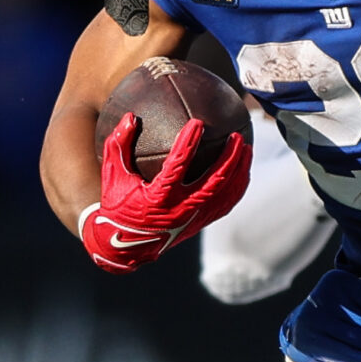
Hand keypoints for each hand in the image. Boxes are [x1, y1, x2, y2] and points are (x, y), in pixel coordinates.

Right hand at [77, 112, 251, 273]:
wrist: (125, 245)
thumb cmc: (117, 204)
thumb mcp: (113, 175)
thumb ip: (118, 145)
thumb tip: (129, 116)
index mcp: (158, 197)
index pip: (177, 166)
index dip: (188, 144)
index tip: (198, 123)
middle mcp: (180, 209)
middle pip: (214, 182)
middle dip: (229, 158)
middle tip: (237, 136)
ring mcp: (193, 218)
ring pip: (225, 194)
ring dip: (239, 171)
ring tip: (248, 148)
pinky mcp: (201, 223)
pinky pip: (225, 204)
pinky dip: (237, 187)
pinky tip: (243, 170)